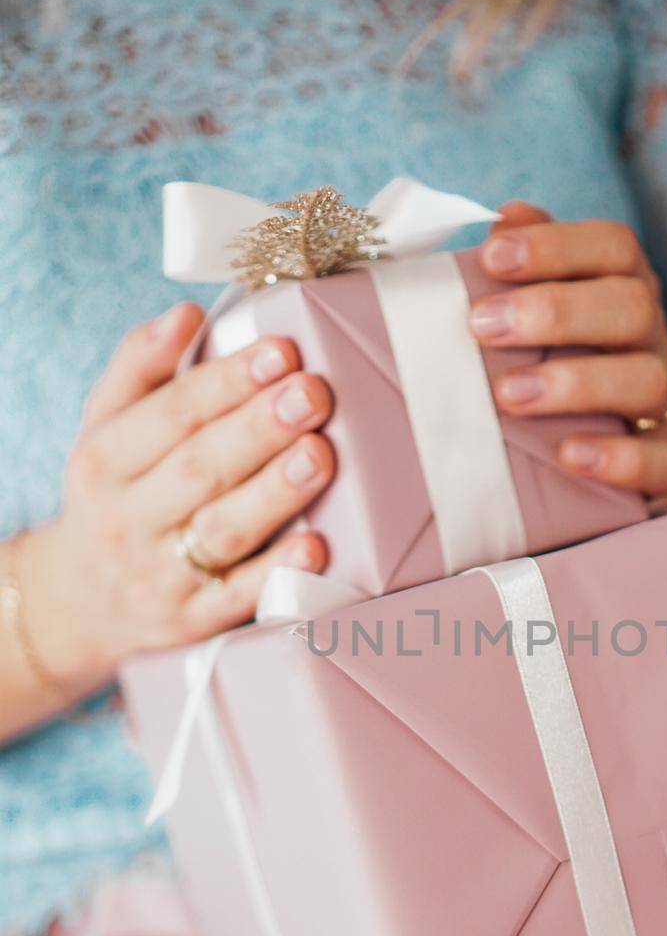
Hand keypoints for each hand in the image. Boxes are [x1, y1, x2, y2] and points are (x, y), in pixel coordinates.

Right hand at [25, 302, 334, 685]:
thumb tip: (185, 314)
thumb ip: (141, 368)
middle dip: (258, 429)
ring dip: (274, 492)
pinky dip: (277, 574)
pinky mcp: (194, 621)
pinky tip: (315, 547)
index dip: (227, 382)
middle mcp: (127, 520)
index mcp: (105, 461)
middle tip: (311, 394)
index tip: (280, 352)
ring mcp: (161, 576)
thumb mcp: (105, 429)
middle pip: (198, 469)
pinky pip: (239, 599)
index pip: (170, 415)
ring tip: (319, 454)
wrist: (78, 602)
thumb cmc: (112, 497)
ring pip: (222, 530)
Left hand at [471, 204, 666, 497]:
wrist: (610, 430)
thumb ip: (524, 257)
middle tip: (482, 327)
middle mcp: (649, 336)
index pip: (614, 246)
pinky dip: (621, 460)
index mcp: (623, 284)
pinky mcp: (661, 460)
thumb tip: (506, 217)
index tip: (491, 258)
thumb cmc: (552, 348)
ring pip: (648, 381)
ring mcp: (661, 397)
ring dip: (577, 384)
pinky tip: (569, 455)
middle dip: (556, 313)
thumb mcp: (537, 296)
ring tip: (509, 396)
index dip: (556, 246)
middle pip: (632, 307)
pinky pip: (665, 463)